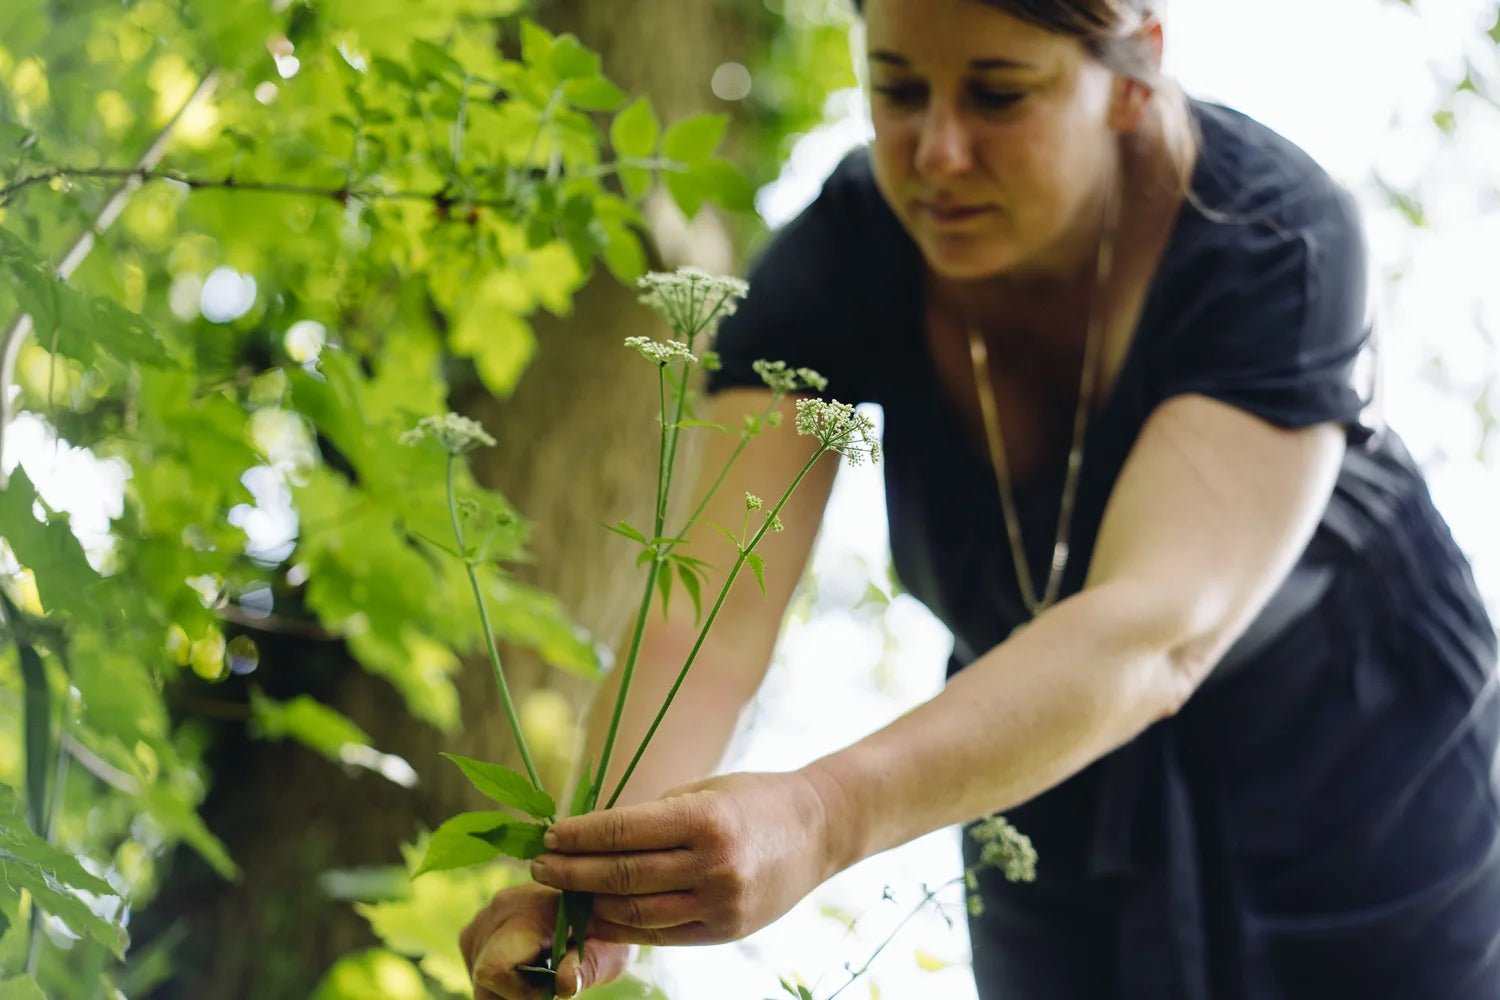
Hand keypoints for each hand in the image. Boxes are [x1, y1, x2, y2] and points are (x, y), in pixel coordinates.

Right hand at [459, 882, 633, 998]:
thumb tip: (565, 985)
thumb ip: (587, 966)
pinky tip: (529, 969)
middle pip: (486, 980)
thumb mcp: (609, 951)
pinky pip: (480, 973)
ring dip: (510, 990)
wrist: (592, 906)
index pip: (495, 967)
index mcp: (531, 909)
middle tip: (550, 984)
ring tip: (541, 973)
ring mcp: (481, 920)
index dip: (521, 993)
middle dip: (517, 994)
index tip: (553, 990)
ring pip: (481, 982)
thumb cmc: (605, 935)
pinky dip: (504, 982)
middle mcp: (497, 910)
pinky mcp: (473, 933)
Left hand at [530, 771, 836, 946]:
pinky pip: (660, 932)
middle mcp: (714, 865)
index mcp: (706, 819)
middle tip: (537, 865)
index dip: (578, 836)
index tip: (546, 835)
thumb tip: (588, 838)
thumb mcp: (703, 792)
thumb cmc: (751, 800)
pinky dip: (623, 924)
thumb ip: (652, 818)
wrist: (818, 830)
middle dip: (571, 872)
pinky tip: (598, 911)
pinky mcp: (724, 930)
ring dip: (590, 903)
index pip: (623, 832)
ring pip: (635, 912)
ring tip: (562, 890)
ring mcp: (721, 904)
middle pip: (622, 876)